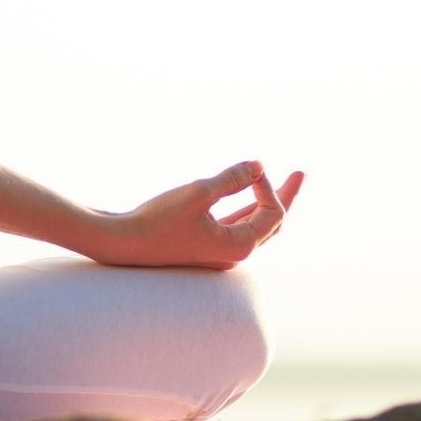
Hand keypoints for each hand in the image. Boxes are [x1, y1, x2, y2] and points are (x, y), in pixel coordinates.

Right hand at [92, 161, 303, 270]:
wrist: (119, 244)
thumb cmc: (157, 220)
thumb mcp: (198, 193)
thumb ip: (231, 179)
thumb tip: (259, 165)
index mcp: (239, 248)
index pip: (272, 214)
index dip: (266, 186)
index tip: (247, 169)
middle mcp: (232, 255)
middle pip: (271, 224)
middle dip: (284, 196)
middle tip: (300, 173)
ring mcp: (217, 252)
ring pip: (252, 225)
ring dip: (265, 201)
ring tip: (280, 181)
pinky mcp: (202, 245)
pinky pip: (233, 226)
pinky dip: (243, 207)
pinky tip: (244, 194)